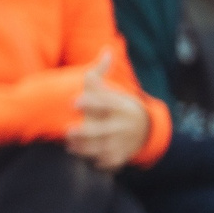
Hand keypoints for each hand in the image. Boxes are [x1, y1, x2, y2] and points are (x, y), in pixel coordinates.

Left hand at [66, 53, 150, 170]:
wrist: (146, 129)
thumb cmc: (118, 105)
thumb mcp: (113, 90)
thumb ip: (101, 74)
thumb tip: (106, 50)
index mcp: (121, 106)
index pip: (106, 103)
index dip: (91, 102)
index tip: (73, 101)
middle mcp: (124, 124)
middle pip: (105, 129)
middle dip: (87, 131)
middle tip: (67, 130)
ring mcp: (124, 141)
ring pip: (105, 148)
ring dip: (86, 149)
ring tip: (70, 146)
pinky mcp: (122, 155)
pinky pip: (111, 162)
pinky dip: (100, 162)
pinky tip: (87, 160)